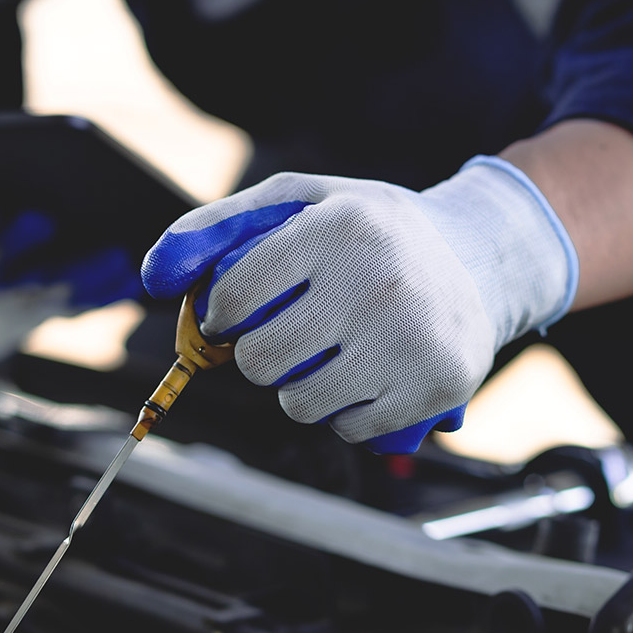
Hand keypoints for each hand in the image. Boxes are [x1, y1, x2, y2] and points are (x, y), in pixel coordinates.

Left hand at [141, 158, 577, 452]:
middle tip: (286, 334)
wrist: (479, 259)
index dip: (222, 313)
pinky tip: (366, 374)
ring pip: (301, 404)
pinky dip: (344, 411)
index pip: (236, 295)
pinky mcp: (437, 386)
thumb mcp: (298, 203)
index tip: (235, 312)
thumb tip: (153, 278)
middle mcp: (379, 282)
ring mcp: (411, 340)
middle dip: (258, 353)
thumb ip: (217, 229)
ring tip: (328, 353)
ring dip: (298, 387)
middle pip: (262, 360)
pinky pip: (350, 429)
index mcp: (340, 227)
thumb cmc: (367, 233)